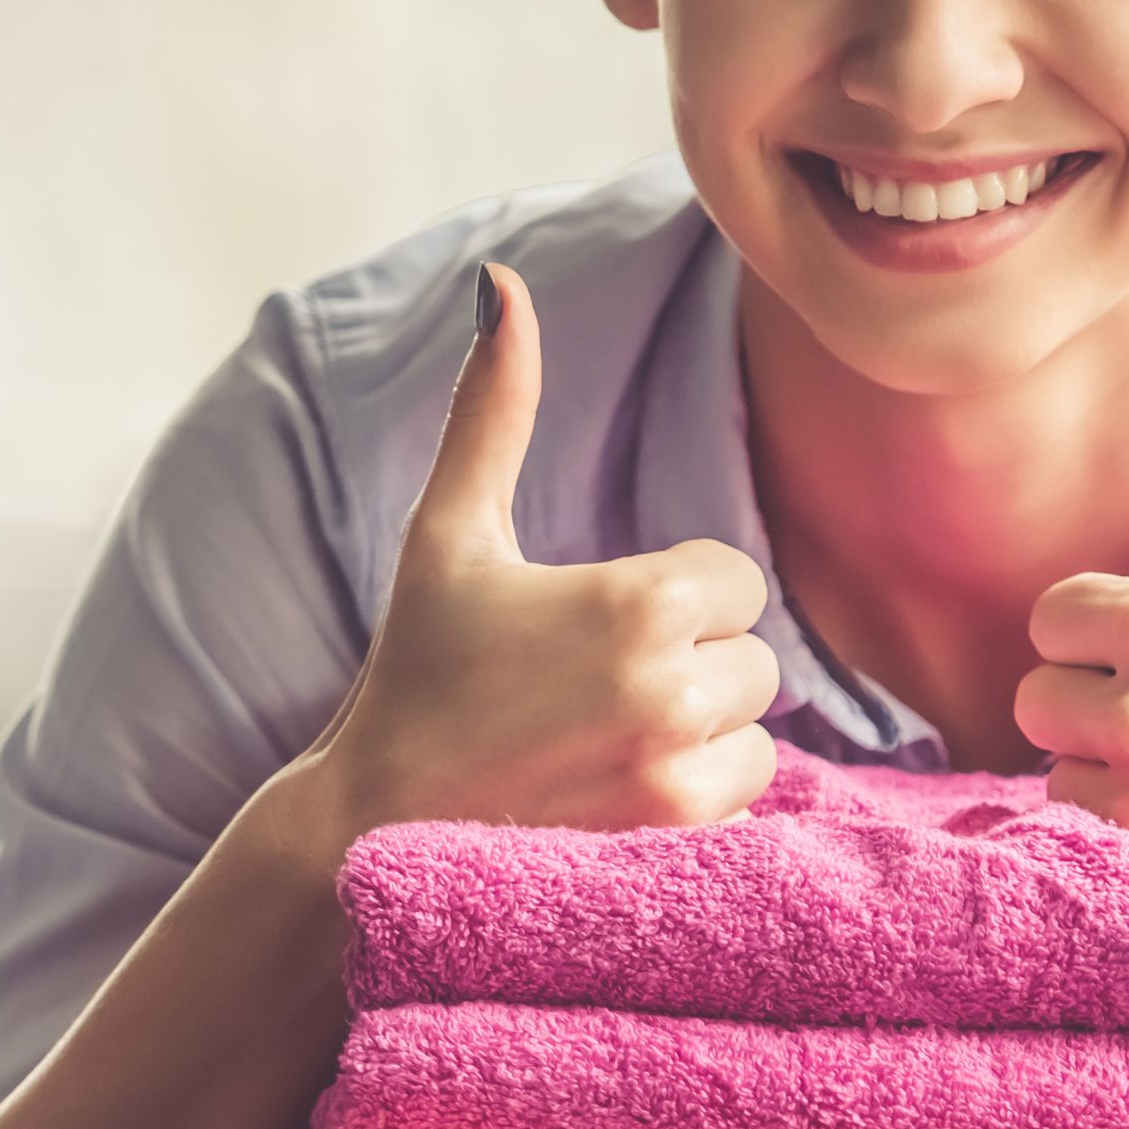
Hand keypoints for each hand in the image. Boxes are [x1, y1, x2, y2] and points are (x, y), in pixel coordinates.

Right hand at [289, 265, 781, 844]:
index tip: (598, 623)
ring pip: (756, 732)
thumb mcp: (448, 534)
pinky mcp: (675, 846)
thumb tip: (499, 282)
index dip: (673, 596)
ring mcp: (677, 780)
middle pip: (753, 656)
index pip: (732, 578)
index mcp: (637, 602)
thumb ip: (493, 408)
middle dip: (690, 663)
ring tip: (611, 740)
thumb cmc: (416, 674)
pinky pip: (746, 801)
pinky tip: (621, 790)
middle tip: (596, 686)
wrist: (372, 830)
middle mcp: (671, 690)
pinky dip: (701, 796)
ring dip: (704, 733)